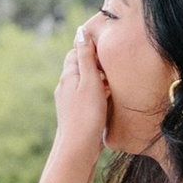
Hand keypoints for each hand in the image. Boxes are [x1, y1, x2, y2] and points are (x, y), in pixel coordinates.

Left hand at [52, 19, 110, 182]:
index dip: (91, 46)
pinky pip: (88, 98)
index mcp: (68, 75)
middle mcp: (66, 87)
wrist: (78, 150)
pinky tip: (110, 99)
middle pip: (81, 67)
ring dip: (99, 80)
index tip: (108, 45)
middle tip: (116, 63)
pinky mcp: (76, 115)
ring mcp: (70, 102)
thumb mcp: (90, 81)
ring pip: (86, 83)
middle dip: (96, 63)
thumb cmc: (86, 115)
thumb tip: (81, 31)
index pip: (77, 51)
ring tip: (116, 81)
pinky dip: (99, 94)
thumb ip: (86, 57)